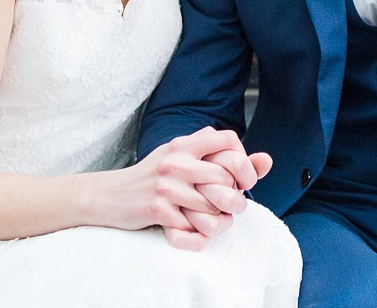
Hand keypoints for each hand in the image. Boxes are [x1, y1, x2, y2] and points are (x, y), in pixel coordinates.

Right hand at [111, 127, 245, 247]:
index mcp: (183, 144)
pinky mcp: (157, 210)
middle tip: (230, 206)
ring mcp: (166, 186)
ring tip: (215, 221)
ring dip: (219, 220)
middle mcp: (176, 161)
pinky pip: (193, 228)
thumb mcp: (180, 156)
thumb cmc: (153, 176)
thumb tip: (266, 160)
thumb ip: (216, 154)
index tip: (243, 178)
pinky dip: (198, 235)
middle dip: (234, 198)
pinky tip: (193, 231)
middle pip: (226, 179)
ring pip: (213, 208)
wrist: (110, 195)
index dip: (243, 160)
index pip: (228, 140)